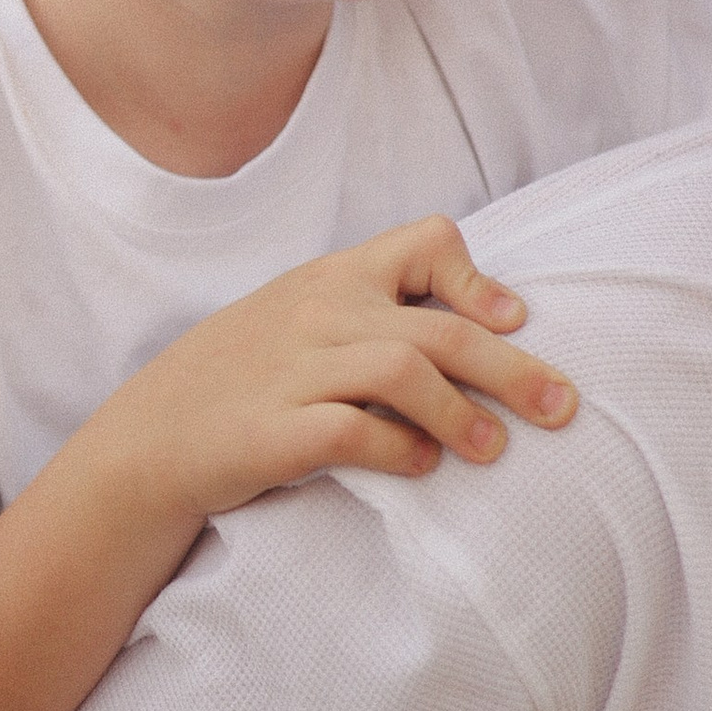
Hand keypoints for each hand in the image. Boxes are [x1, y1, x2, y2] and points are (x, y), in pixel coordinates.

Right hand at [83, 216, 576, 528]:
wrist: (148, 440)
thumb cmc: (242, 381)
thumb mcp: (302, 319)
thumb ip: (373, 312)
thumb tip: (477, 330)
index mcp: (332, 277)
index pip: (425, 242)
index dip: (478, 280)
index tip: (513, 319)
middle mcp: (319, 314)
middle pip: (441, 329)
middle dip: (514, 370)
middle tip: (563, 408)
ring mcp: (294, 371)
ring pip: (405, 374)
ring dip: (462, 415)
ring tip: (493, 451)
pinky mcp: (274, 432)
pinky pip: (354, 433)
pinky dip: (399, 451)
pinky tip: (421, 468)